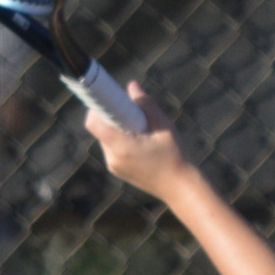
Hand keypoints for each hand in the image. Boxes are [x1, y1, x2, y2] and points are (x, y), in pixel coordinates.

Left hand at [85, 84, 193, 202]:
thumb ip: (146, 104)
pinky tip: (142, 143)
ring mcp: (114, 167)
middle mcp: (112, 158)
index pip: (94, 122)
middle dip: (112, 116)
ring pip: (106, 138)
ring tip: (141, 131)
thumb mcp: (163, 126)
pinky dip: (122, 140)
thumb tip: (132, 86)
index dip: (97, 107)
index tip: (110, 98)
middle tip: (132, 113)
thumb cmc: (175, 156)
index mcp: (121, 147)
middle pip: (101, 128)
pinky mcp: (118, 171)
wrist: (180, 189)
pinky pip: (112, 149)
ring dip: (118, 129)